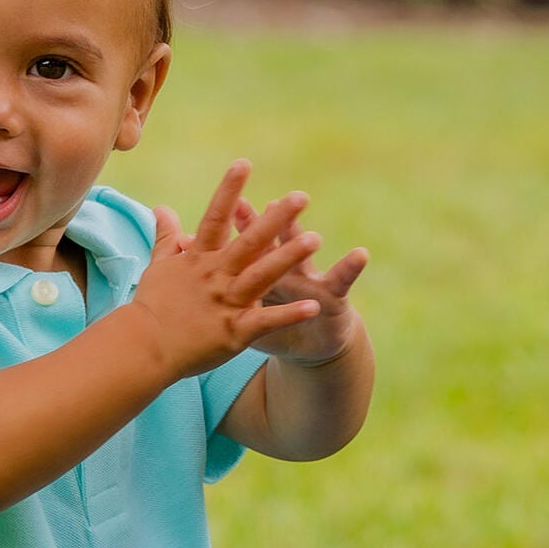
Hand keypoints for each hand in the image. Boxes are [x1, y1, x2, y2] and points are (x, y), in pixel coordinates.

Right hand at [130, 160, 324, 380]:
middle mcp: (215, 276)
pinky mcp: (233, 332)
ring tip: (315, 240)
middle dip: (276, 218)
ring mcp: (225, 303)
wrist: (142, 348)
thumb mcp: (158, 266)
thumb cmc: (150, 307)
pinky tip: (313, 307)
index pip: (215, 217)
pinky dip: (289, 315)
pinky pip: (266, 321)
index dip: (229, 189)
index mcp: (199, 259)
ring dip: (288, 257)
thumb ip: (165, 236)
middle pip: (249, 242)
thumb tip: (161, 207)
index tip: (244, 163)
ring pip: (262, 275)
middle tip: (301, 197)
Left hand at [225, 190, 366, 363]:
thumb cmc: (270, 324)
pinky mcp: (333, 297)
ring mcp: (310, 280)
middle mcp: (285, 268)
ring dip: (307, 243)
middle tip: (272, 202)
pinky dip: (351, 267)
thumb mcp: (240, 308)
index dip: (241, 225)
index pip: (247, 242)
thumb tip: (187, 254)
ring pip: (306, 257)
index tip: (232, 203)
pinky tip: (361, 253)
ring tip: (312, 228)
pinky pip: (342, 281)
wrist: (311, 345)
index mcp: (259, 269)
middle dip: (274, 223)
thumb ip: (216, 283)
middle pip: (274, 243)